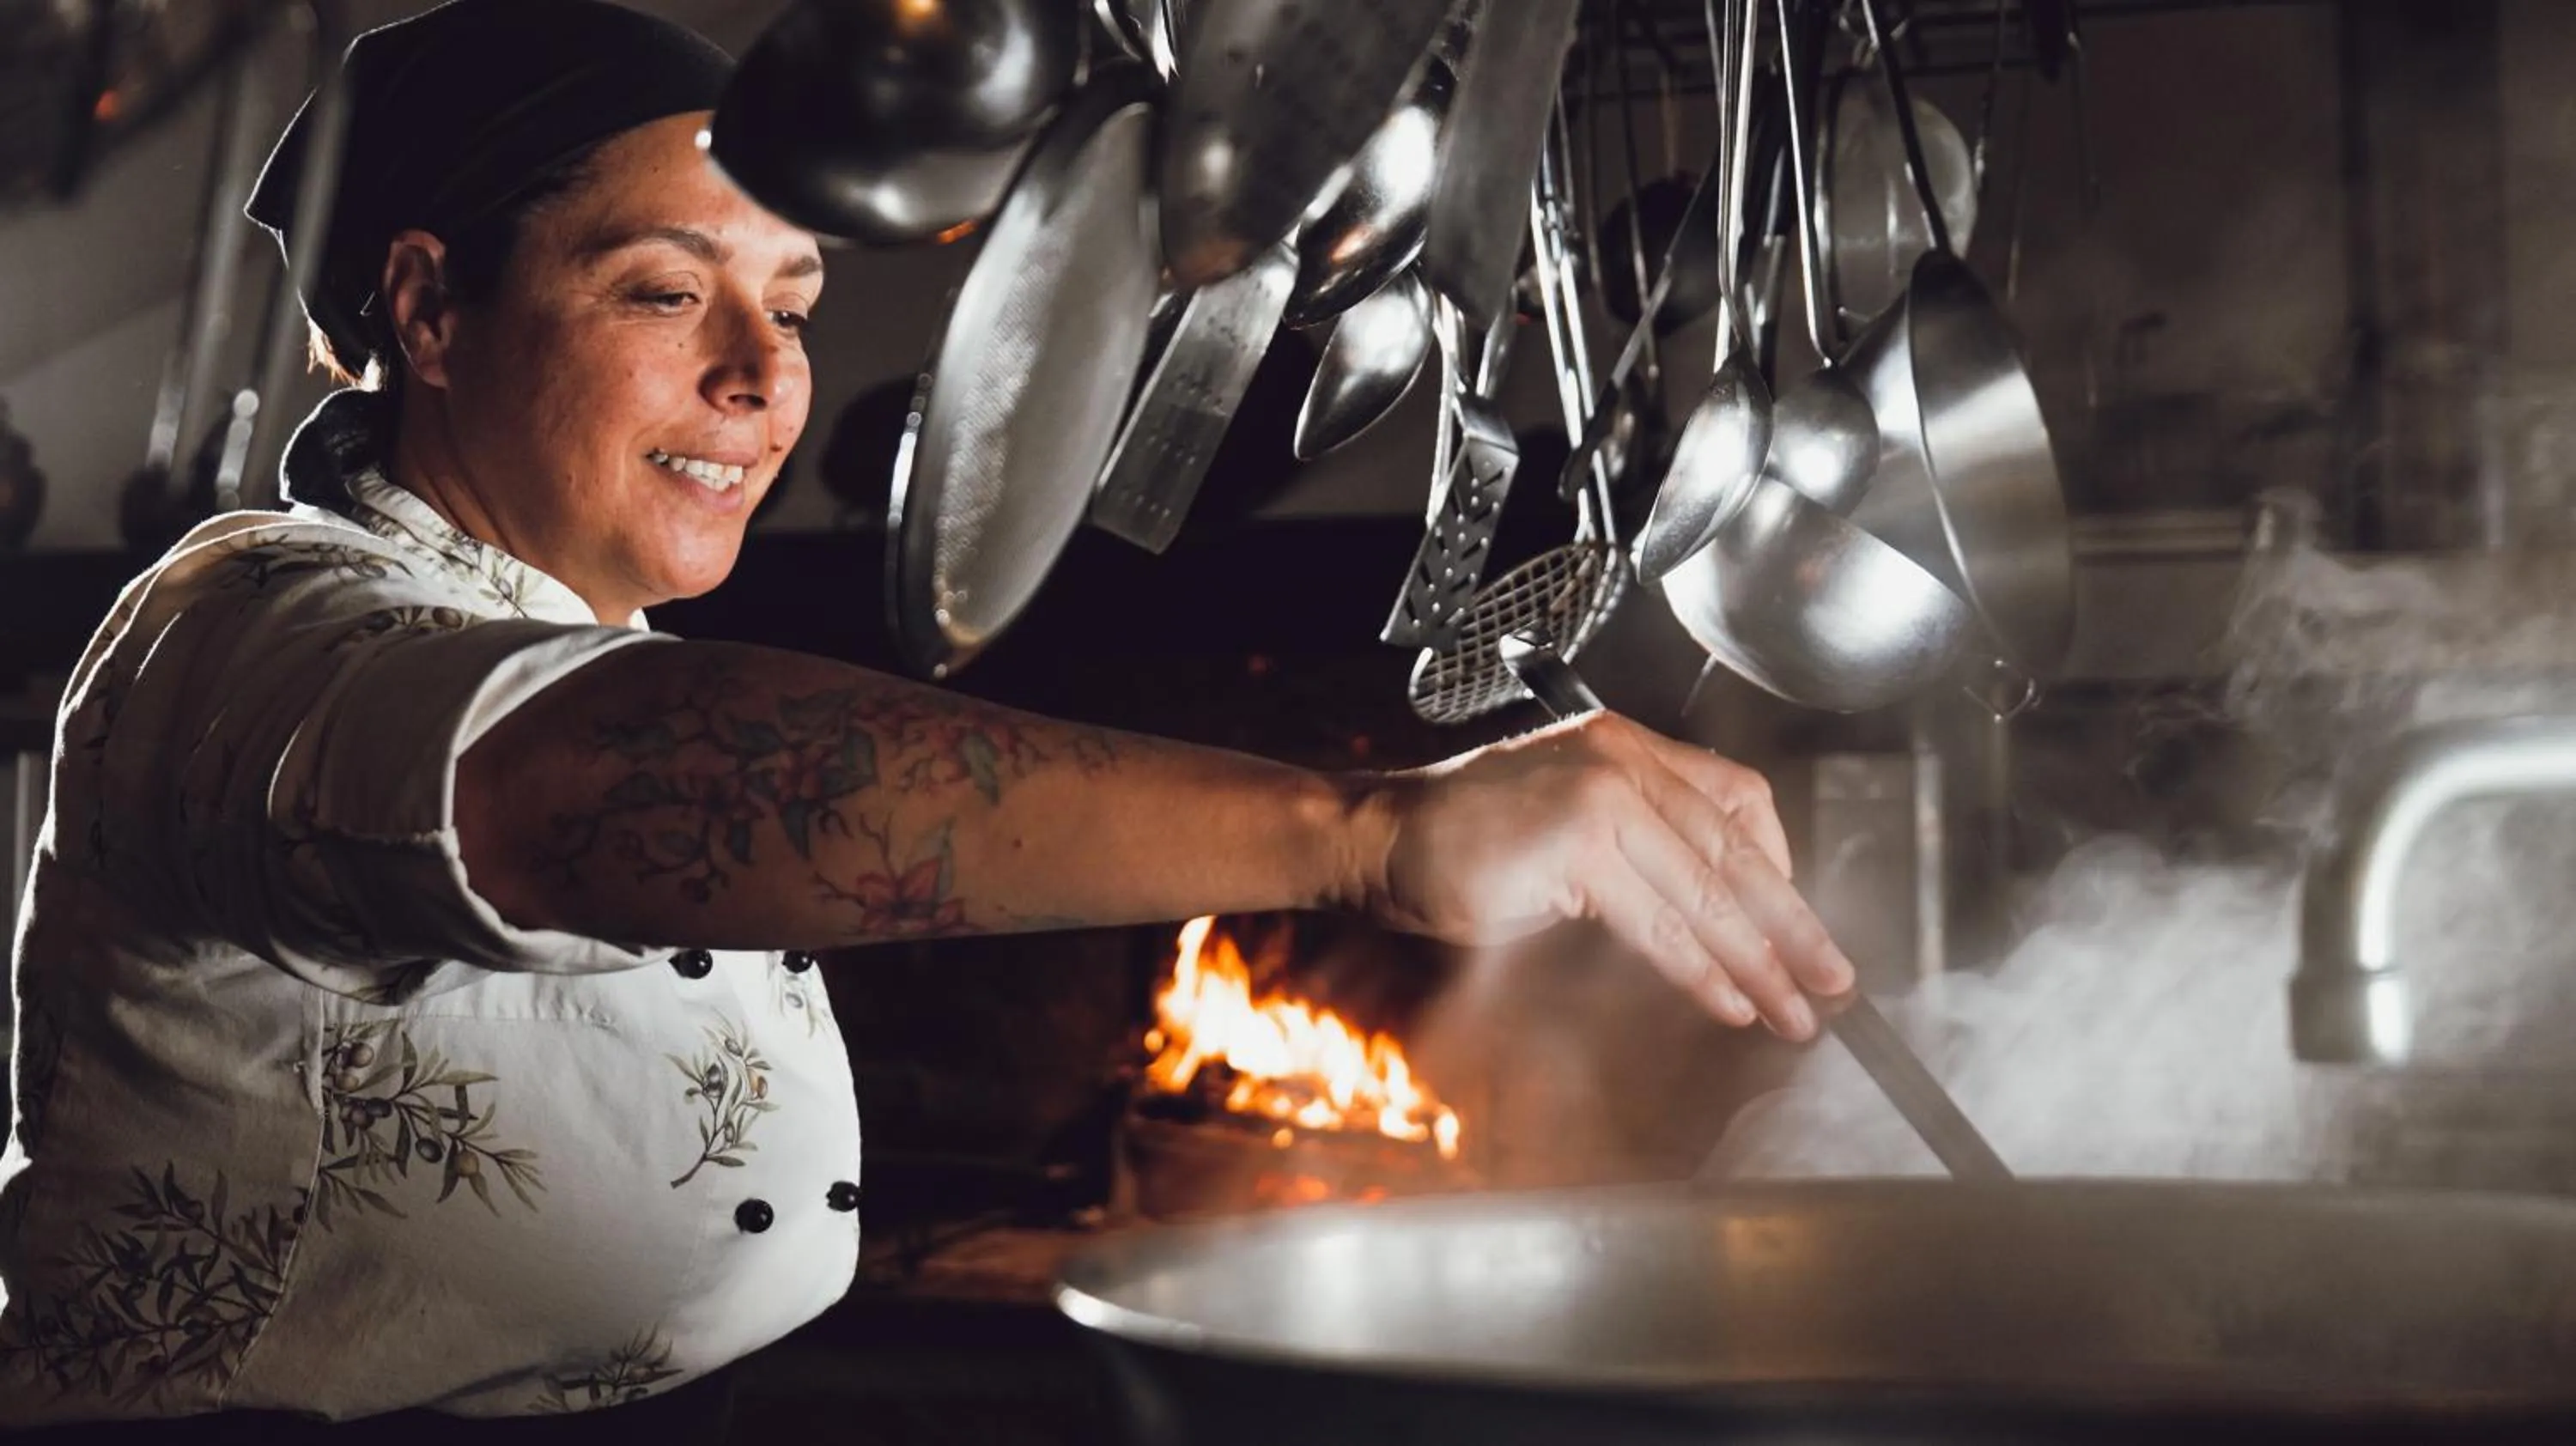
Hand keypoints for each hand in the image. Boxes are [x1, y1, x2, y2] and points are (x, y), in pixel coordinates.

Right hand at [1355, 710, 1855, 1040]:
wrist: (1376, 837)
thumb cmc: (1462, 841)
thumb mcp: (1566, 824)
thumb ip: (1637, 850)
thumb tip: (1714, 918)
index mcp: (1627, 747)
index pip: (1737, 800)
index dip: (1781, 871)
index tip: (1801, 931)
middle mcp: (1622, 761)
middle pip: (1735, 852)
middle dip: (1794, 927)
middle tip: (1835, 981)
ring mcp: (1600, 797)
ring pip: (1705, 892)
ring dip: (1758, 962)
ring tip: (1794, 1012)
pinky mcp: (1576, 846)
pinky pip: (1658, 923)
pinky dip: (1700, 970)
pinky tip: (1729, 1003)